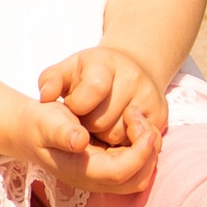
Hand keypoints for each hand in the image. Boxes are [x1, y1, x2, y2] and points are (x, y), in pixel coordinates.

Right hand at [6, 98, 158, 196]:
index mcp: (81, 172)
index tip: (141, 123)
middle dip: (148, 152)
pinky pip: (137, 165)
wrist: (31, 129)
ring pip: (140, 174)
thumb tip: (80, 141)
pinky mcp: (109, 166)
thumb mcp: (46, 123)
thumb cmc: (39, 124)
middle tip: (138, 118)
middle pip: (137, 179)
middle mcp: (95, 180)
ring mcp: (103, 176)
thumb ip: (61, 132)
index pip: (121, 173)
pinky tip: (134, 124)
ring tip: (137, 119)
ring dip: (148, 150)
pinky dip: (143, 147)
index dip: (139, 152)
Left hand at [39, 47, 168, 149]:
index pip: (92, 91)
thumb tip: (45, 96)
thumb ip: (51, 80)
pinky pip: (135, 144)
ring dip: (103, 137)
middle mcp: (133, 79)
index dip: (76, 105)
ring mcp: (150, 98)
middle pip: (102, 122)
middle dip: (88, 126)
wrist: (132, 69)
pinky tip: (114, 130)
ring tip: (101, 122)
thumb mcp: (68, 70)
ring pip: (117, 137)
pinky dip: (121, 142)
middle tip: (87, 115)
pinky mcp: (160, 117)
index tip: (73, 103)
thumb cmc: (91, 74)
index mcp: (106, 63)